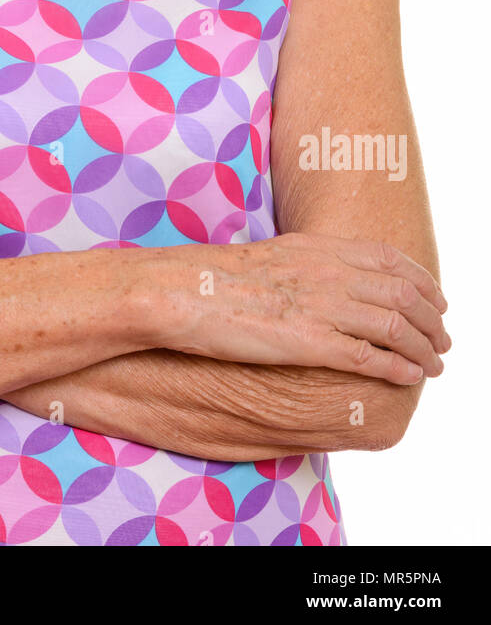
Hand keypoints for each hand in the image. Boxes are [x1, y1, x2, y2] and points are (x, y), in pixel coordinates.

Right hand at [160, 232, 449, 384]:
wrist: (180, 291)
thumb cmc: (213, 280)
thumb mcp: (269, 258)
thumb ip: (304, 267)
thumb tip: (323, 283)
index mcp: (317, 247)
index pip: (390, 259)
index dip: (422, 281)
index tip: (436, 299)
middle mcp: (327, 271)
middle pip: (403, 294)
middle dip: (434, 319)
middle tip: (444, 340)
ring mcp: (320, 305)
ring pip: (396, 327)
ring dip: (424, 348)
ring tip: (435, 364)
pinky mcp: (309, 341)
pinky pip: (370, 356)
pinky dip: (398, 368)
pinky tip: (408, 378)